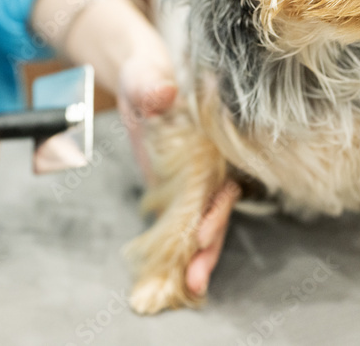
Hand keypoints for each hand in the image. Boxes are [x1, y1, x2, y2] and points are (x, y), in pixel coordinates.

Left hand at [115, 44, 237, 297]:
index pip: (222, 180)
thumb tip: (162, 94)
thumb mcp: (146, 75)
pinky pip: (184, 222)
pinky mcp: (177, 189)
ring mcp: (195, 179)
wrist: (136, 77)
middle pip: (217, 210)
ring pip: (204, 222)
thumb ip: (153, 85)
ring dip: (200, 256)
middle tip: (196, 278)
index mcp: (212, 139)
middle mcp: (210, 162)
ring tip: (190, 287)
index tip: (202, 231)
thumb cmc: (147, 71)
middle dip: (209, 246)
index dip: (216, 208)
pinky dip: (181, 249)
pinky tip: (176, 275)